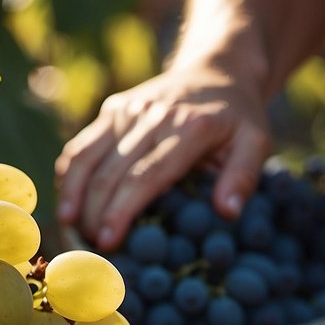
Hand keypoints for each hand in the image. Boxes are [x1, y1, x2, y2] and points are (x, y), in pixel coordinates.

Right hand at [55, 66, 269, 251]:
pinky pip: (82, 145)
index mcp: (188, 128)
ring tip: (71, 230)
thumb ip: (243, 177)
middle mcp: (152, 116)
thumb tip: (227, 213)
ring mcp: (127, 110)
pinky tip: (68, 204)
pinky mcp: (113, 109)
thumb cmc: (238, 119)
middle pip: (111, 171)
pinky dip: (69, 175)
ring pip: (86, 155)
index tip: (108, 242)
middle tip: (91, 252)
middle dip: (95, 214)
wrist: (217, 73)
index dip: (122, 210)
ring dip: (73, 195)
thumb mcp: (256, 143)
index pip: (146, 175)